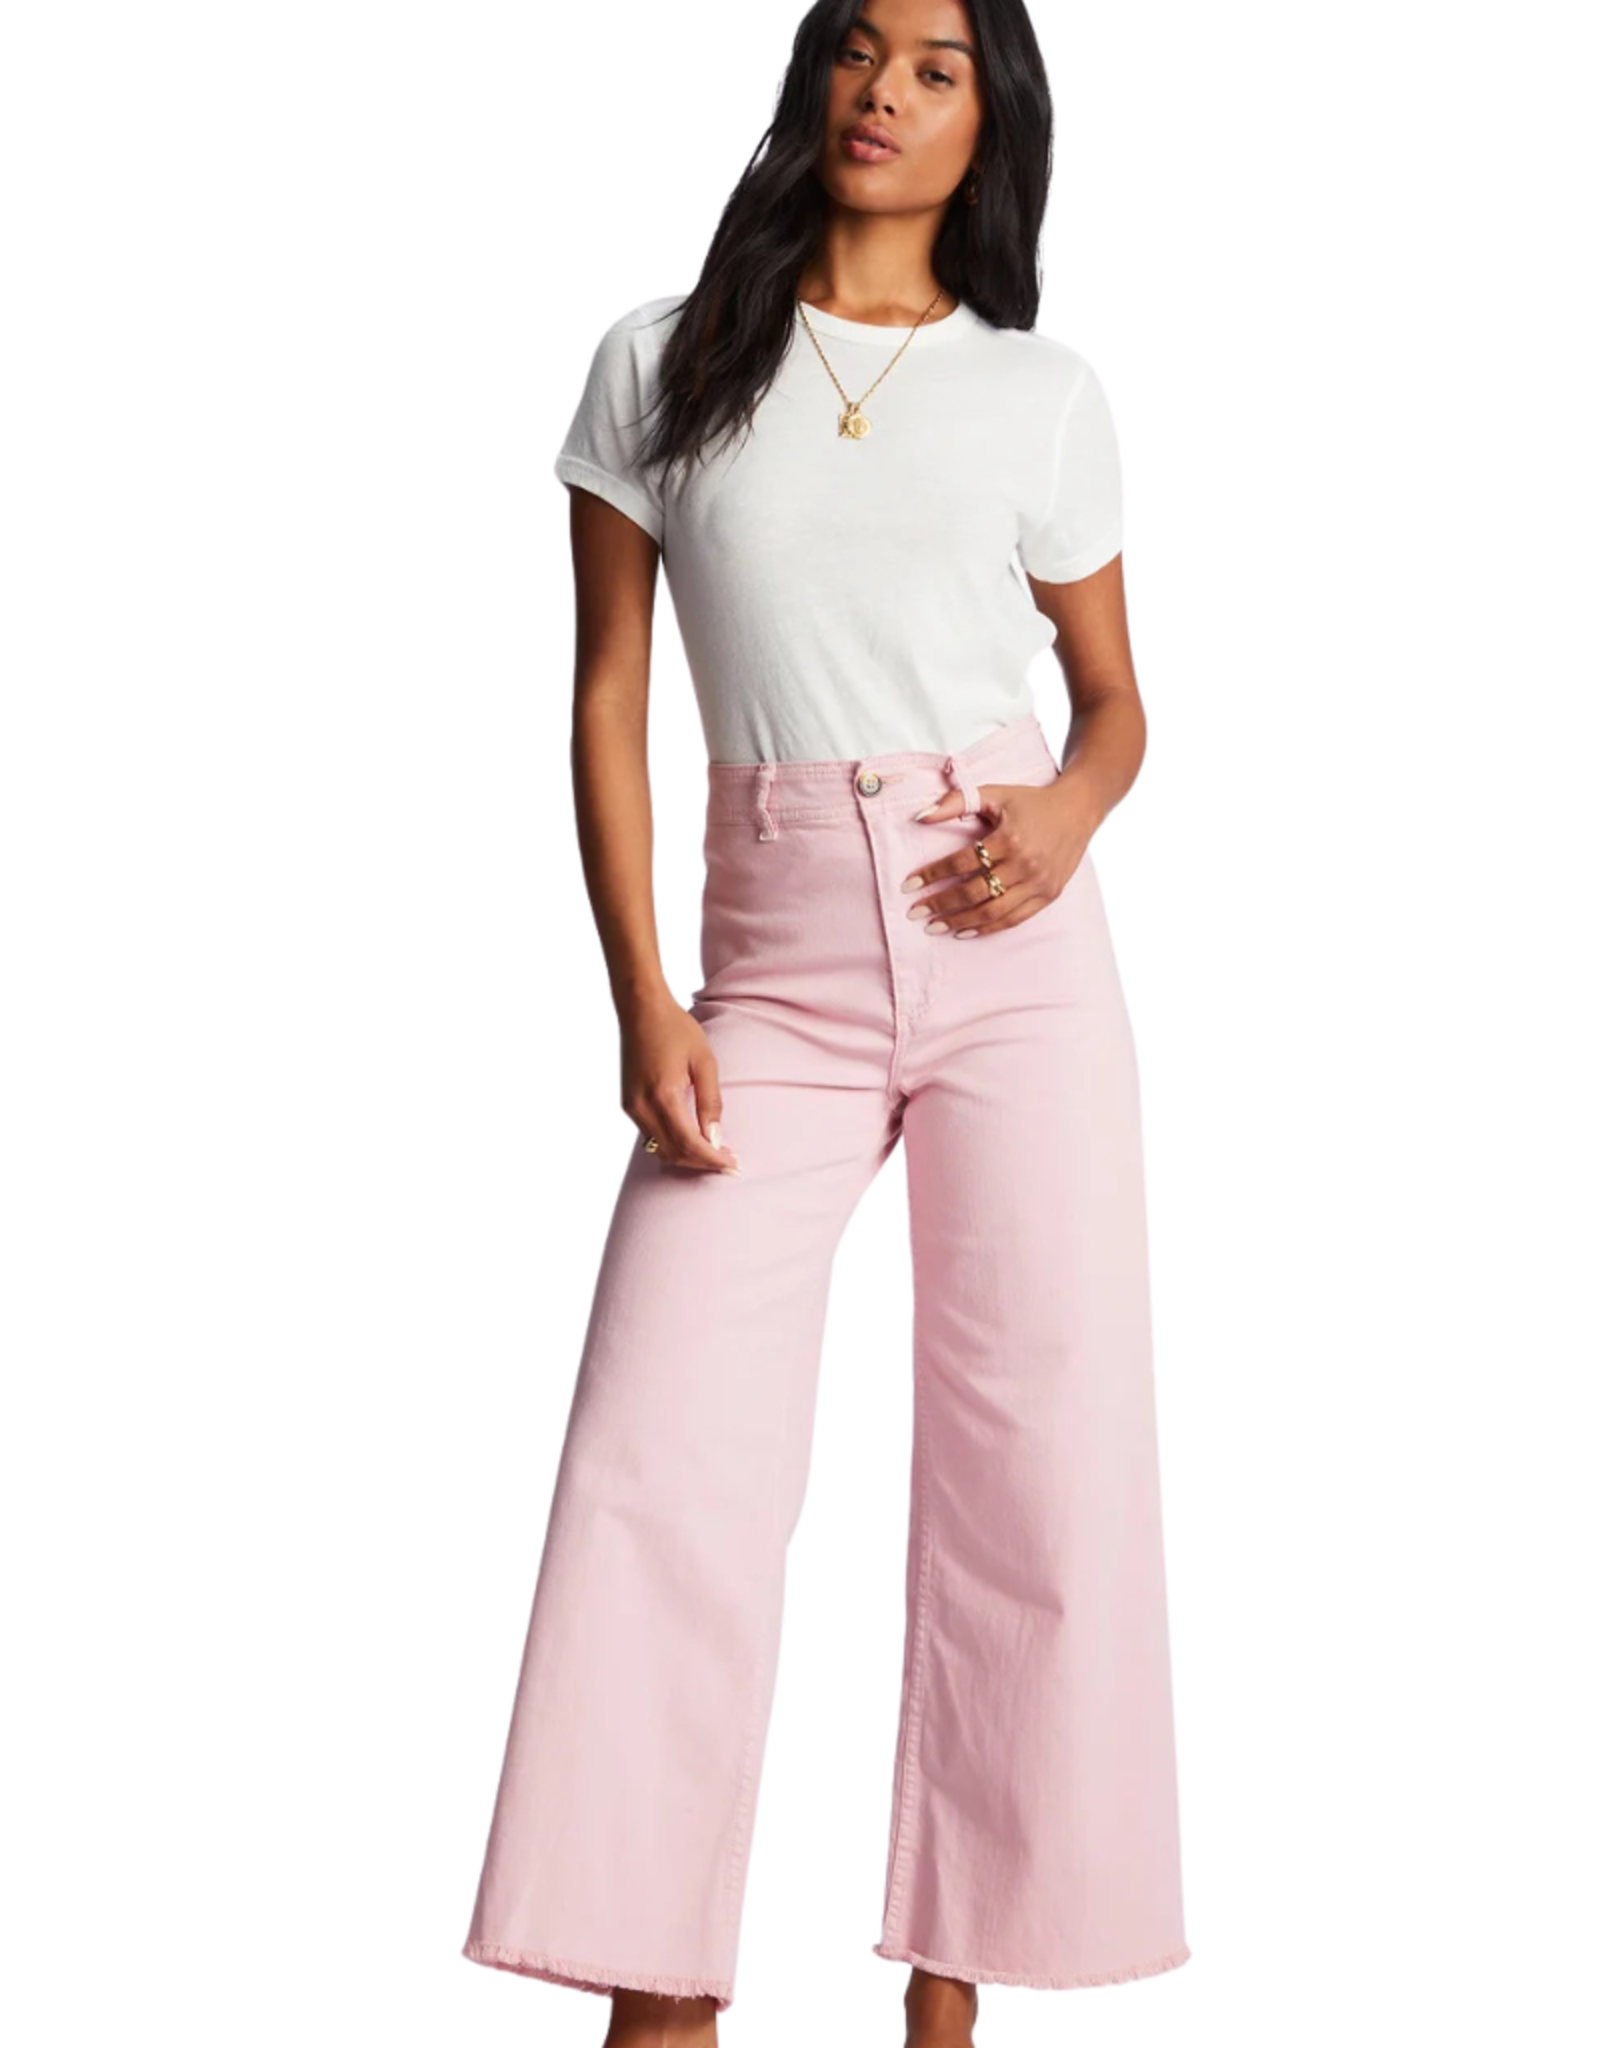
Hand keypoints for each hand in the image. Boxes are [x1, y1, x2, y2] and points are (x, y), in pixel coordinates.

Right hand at [618, 996, 739, 1172]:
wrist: (641, 1009)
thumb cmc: (676, 1029)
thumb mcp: (703, 1062)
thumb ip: (710, 1103)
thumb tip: (716, 1138)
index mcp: (663, 1096)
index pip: (689, 1144)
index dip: (712, 1159)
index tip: (732, 1165)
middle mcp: (641, 1108)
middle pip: (674, 1153)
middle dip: (702, 1162)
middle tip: (728, 1162)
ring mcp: (630, 1109)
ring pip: (660, 1148)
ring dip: (687, 1155)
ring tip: (714, 1152)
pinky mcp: (627, 1106)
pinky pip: (650, 1136)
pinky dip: (672, 1143)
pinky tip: (692, 1138)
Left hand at [901, 780, 1091, 936]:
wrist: (1078, 811)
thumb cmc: (1031, 802)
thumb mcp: (996, 794)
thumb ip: (957, 802)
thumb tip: (920, 817)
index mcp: (1010, 838)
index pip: (962, 862)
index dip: (933, 875)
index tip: (909, 885)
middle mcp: (1025, 864)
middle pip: (974, 892)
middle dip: (940, 904)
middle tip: (914, 912)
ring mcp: (1039, 883)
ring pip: (992, 911)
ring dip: (959, 921)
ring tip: (933, 927)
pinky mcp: (1048, 896)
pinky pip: (1013, 919)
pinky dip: (987, 928)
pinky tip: (963, 931)